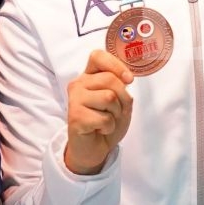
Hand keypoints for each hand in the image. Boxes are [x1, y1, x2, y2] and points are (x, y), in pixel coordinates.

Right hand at [65, 50, 134, 174]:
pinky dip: (109, 127)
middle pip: (110, 79)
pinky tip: (100, 130)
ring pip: (109, 97)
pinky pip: (104, 118)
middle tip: (116, 112)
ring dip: (116, 114)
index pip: (98, 56)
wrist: (94, 148)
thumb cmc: (106, 122)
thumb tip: (125, 79)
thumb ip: (120, 86)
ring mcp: (74, 100)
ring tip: (107, 120)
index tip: (128, 80)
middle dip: (123, 99)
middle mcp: (78, 84)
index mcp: (89, 77)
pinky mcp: (75, 117)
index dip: (116, 65)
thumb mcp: (119, 101)